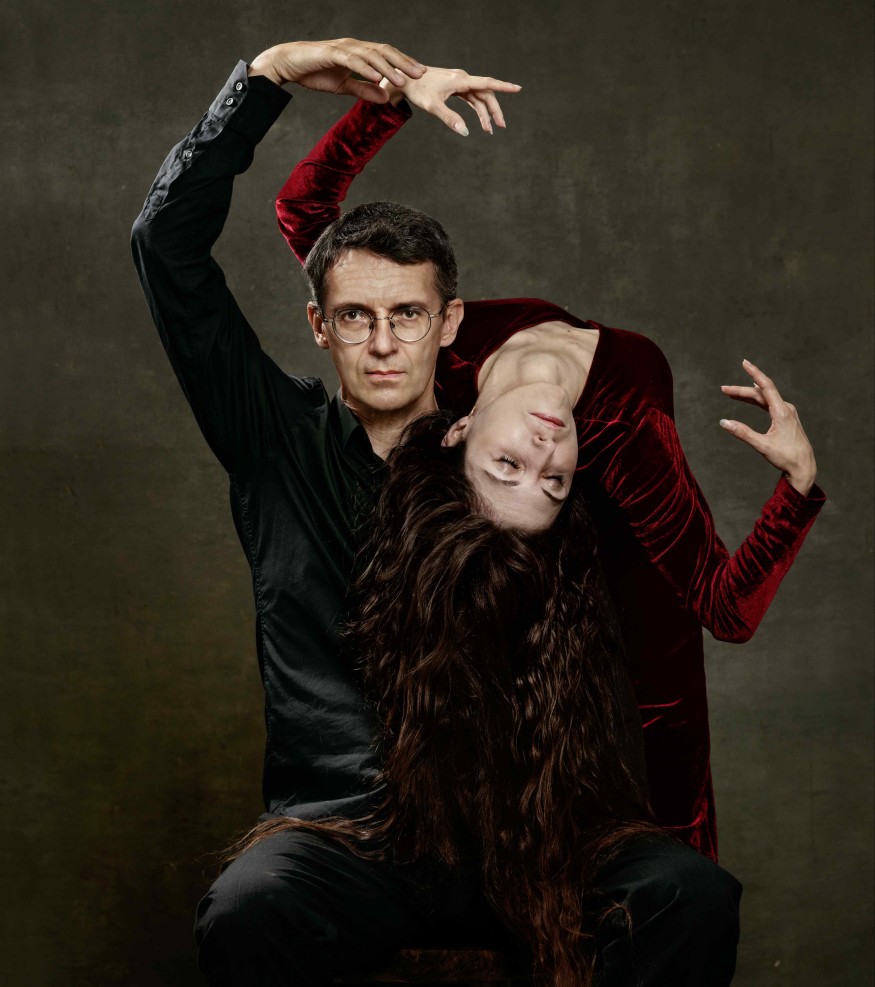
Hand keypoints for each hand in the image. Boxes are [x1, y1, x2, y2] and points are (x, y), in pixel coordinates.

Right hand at [249, 39, 425, 102]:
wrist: (289, 65)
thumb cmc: (315, 73)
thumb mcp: (344, 86)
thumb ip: (364, 90)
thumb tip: (386, 97)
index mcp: (358, 53)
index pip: (386, 57)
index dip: (403, 64)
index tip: (419, 74)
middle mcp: (354, 47)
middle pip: (384, 52)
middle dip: (403, 63)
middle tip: (420, 74)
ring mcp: (343, 48)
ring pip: (371, 56)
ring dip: (388, 68)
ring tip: (403, 80)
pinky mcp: (332, 53)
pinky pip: (353, 60)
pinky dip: (366, 69)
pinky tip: (377, 78)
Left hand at [381, 66, 521, 135]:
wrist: (405, 80)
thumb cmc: (418, 91)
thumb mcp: (433, 106)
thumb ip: (450, 119)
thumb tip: (466, 132)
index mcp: (461, 80)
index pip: (487, 83)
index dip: (503, 86)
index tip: (518, 88)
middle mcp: (462, 78)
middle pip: (486, 94)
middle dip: (494, 110)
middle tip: (501, 127)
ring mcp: (459, 82)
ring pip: (479, 98)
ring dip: (486, 113)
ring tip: (490, 130)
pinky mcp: (455, 87)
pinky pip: (471, 99)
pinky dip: (477, 110)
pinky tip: (481, 122)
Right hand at [719, 359, 816, 495]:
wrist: (804, 467)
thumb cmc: (786, 457)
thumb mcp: (762, 445)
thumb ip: (742, 432)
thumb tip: (723, 422)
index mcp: (782, 412)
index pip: (766, 387)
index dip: (754, 373)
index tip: (744, 362)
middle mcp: (786, 409)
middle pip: (761, 393)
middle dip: (741, 391)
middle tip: (723, 390)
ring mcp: (787, 413)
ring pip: (764, 399)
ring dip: (747, 396)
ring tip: (730, 394)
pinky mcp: (786, 418)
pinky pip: (769, 404)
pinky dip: (757, 400)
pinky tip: (751, 397)